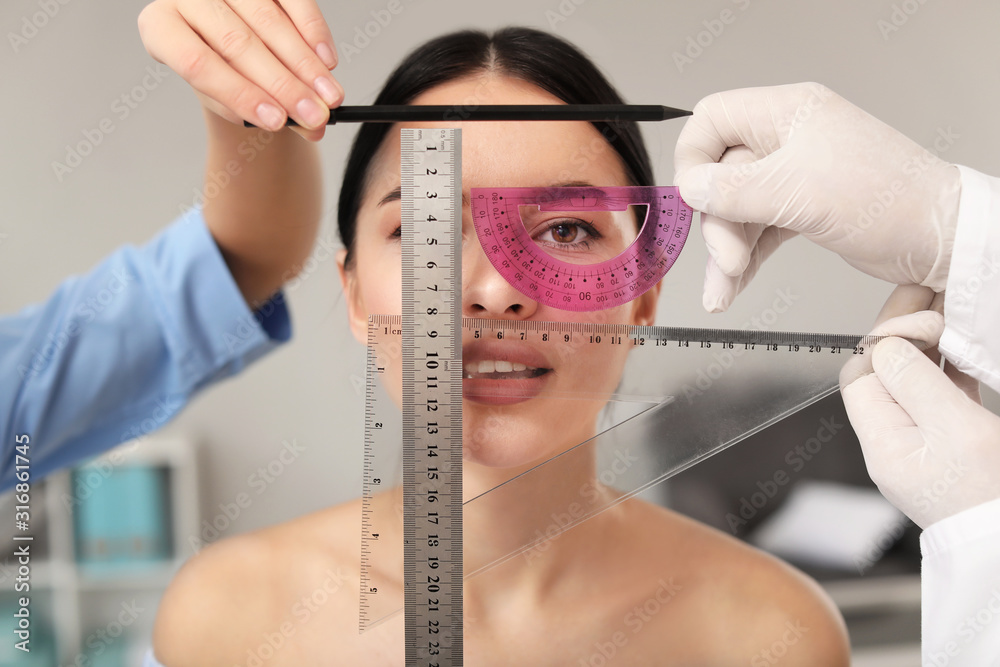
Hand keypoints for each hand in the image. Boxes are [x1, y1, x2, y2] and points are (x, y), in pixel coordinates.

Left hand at [138, 0, 342, 140]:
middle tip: (315, 115)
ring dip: (305, 64)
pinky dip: (314, 32)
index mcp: (160, 27)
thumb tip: (310, 126)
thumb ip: (260, 112)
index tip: (276, 120)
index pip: (196, 62)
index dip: (239, 93)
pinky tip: (327, 61)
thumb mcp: (226, 99)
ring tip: (329, 96)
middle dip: (283, 84)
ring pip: (267, 20)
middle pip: (236, 41)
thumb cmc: (220, 72)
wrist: (229, 46)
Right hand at [673, 82, 960, 311]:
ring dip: (726, 251)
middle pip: (721, 177)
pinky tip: (733, 285)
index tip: (694, 199)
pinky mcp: (803, 209)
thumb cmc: (886, 200)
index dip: (693, 159)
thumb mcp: (797, 191)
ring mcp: (794, 176)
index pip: (713, 121)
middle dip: (718, 224)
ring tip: (723, 290)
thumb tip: (689, 189)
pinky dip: (744, 259)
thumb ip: (734, 189)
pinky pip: (757, 231)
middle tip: (726, 261)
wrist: (937, 238)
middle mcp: (787, 140)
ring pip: (737, 210)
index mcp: (786, 114)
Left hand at [840, 285, 999, 528]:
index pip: (861, 375)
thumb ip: (917, 385)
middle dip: (904, 330)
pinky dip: (953, 368)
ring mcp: (926, 446)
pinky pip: (944, 397)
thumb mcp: (957, 433)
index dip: (884, 339)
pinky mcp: (955, 447)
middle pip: (886, 374)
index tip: (919, 318)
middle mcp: (897, 445)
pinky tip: (966, 347)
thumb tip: (886, 346)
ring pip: (917, 381)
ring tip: (947, 307)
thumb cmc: (992, 499)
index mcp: (884, 445)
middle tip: (927, 292)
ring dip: (930, 343)